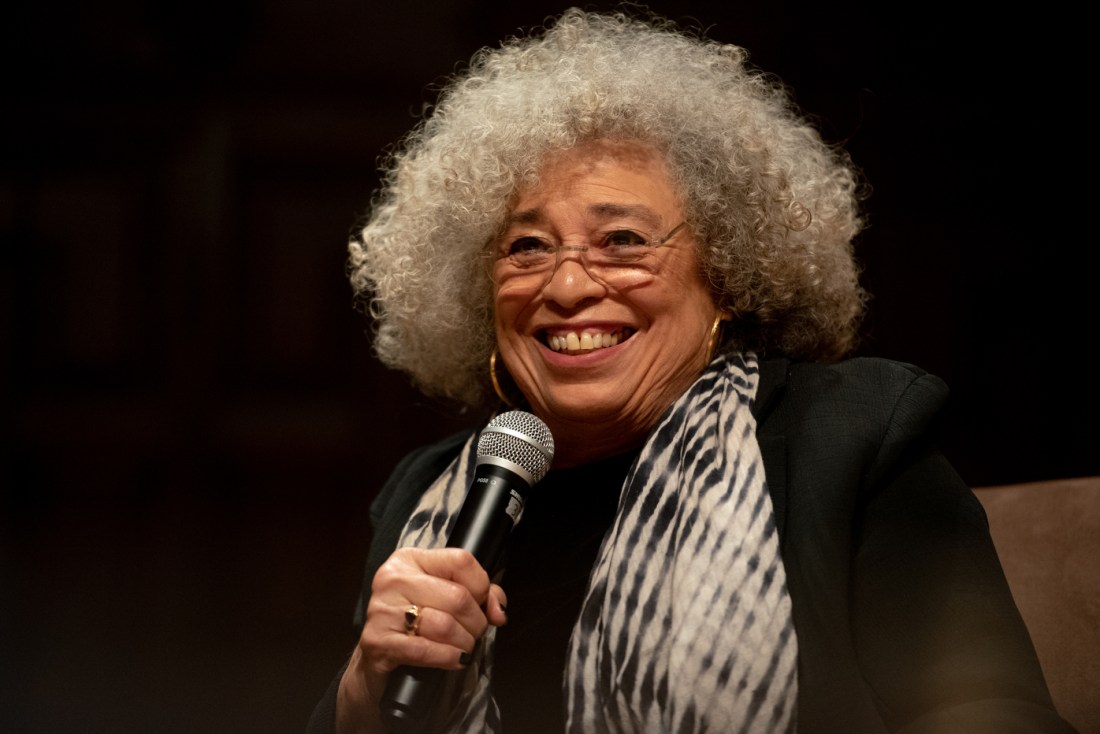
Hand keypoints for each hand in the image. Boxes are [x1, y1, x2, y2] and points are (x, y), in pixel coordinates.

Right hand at [335, 547, 507, 733]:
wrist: (374, 657)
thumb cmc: (414, 622)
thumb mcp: (443, 596)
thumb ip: (479, 595)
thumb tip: (498, 611)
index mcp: (410, 559)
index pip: (461, 560)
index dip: (482, 586)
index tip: (482, 603)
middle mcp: (393, 578)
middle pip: (458, 597)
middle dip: (476, 622)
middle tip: (474, 633)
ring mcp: (383, 609)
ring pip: (445, 625)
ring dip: (464, 643)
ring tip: (463, 647)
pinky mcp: (377, 640)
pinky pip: (426, 649)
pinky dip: (448, 657)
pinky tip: (455, 659)